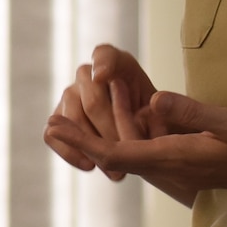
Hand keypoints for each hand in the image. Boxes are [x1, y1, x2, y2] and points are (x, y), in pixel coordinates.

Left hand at [45, 90, 226, 206]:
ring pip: (130, 154)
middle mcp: (172, 166)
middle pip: (116, 156)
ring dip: (103, 137)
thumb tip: (153, 101)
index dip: (84, 141)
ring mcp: (180, 166)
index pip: (117, 152)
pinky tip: (126, 121)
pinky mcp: (189, 160)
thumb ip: (192, 113)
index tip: (57, 127)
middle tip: (51, 122)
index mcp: (176, 157)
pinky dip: (127, 135)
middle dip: (82, 141)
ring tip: (80, 117)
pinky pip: (147, 152)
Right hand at [46, 45, 157, 181]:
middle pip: (93, 101)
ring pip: (72, 119)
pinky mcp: (59, 118)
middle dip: (110, 131)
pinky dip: (69, 152)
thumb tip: (153, 105)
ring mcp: (70, 95)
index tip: (104, 77)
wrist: (145, 137)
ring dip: (93, 146)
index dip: (104, 64)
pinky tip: (90, 166)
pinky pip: (52, 134)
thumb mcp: (174, 113)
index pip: (105, 55)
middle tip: (127, 153)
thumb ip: (168, 106)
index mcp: (119, 64)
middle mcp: (89, 74)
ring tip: (115, 170)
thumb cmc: (162, 123)